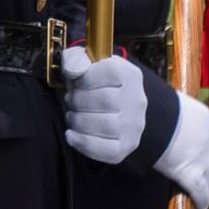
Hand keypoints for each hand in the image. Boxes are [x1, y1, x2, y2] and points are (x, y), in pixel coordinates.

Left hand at [59, 46, 148, 165]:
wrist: (120, 110)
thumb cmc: (98, 84)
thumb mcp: (88, 64)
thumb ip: (77, 59)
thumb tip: (73, 69)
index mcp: (129, 75)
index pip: (109, 71)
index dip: (84, 77)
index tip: (75, 81)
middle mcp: (137, 100)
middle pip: (104, 100)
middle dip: (78, 100)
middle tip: (71, 100)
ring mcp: (134, 125)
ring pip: (104, 125)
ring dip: (78, 120)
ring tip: (73, 116)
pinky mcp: (126, 146)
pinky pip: (106, 150)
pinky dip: (83, 142)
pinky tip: (72, 135)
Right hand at [155, 92, 208, 208]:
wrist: (152, 116)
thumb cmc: (154, 106)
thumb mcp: (170, 104)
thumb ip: (173, 113)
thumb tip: (161, 110)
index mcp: (207, 122)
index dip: (202, 151)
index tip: (192, 154)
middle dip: (206, 168)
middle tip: (194, 173)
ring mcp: (204, 161)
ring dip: (204, 183)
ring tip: (196, 190)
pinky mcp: (193, 176)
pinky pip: (202, 194)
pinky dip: (201, 201)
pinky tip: (199, 207)